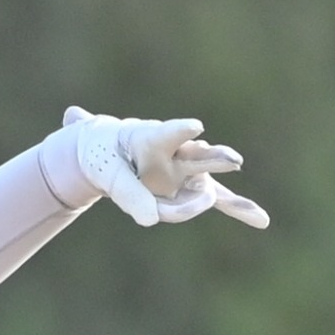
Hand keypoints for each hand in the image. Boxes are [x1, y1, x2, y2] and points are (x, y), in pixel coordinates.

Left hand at [62, 106, 268, 227]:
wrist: (115, 157)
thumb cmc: (107, 152)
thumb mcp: (99, 158)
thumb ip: (90, 139)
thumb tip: (72, 114)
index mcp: (154, 139)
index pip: (169, 134)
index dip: (181, 131)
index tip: (196, 126)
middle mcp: (178, 155)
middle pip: (199, 158)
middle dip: (216, 159)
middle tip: (235, 161)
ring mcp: (188, 174)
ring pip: (206, 185)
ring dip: (205, 199)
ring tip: (216, 207)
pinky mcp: (191, 190)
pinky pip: (219, 201)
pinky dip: (240, 209)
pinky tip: (262, 220)